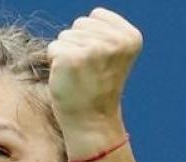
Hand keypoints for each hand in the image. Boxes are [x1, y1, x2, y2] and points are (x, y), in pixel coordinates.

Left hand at [47, 7, 141, 128]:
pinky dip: (55, 63)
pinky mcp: (71, 58)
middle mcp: (115, 41)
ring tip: (79, 76)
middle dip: (77, 45)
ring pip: (65, 36)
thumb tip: (82, 19)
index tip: (98, 62)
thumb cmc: (96, 89)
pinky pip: (53, 48)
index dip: (90, 38)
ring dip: (66, 55)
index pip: (96, 15)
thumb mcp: (111, 55)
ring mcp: (94, 48)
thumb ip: (104, 33)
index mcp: (131, 37)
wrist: (91, 121)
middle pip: (79, 24)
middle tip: (87, 72)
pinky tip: (68, 79)